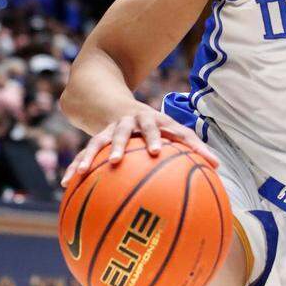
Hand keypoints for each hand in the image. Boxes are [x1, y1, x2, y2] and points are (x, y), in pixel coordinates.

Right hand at [61, 105, 218, 186]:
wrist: (113, 102)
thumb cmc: (154, 125)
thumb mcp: (171, 130)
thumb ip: (193, 148)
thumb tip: (219, 167)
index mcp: (156, 121)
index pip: (169, 129)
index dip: (168, 139)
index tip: (159, 152)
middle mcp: (134, 122)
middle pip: (132, 130)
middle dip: (130, 142)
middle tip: (127, 158)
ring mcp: (113, 128)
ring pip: (103, 140)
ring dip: (94, 154)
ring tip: (85, 171)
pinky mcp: (96, 135)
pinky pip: (85, 152)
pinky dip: (76, 165)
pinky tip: (66, 183)